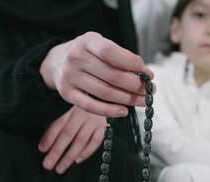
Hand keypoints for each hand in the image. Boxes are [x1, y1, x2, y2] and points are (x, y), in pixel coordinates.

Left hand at [38, 106, 106, 173]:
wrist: (102, 93)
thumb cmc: (78, 100)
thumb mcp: (65, 103)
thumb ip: (55, 117)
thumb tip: (44, 133)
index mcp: (69, 105)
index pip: (57, 124)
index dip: (49, 137)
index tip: (41, 150)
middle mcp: (81, 112)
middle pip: (68, 134)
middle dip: (56, 151)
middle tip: (47, 165)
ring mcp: (94, 120)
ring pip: (80, 141)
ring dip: (69, 156)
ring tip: (60, 168)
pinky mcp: (104, 126)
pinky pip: (95, 142)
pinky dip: (87, 152)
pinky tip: (77, 160)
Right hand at [40, 32, 154, 117]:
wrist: (57, 62)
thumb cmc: (89, 54)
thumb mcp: (101, 46)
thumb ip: (121, 57)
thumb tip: (146, 74)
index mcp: (87, 41)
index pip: (110, 52)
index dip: (132, 63)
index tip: (148, 73)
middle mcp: (76, 57)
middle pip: (112, 76)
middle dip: (136, 85)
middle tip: (151, 90)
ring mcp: (70, 76)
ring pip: (105, 92)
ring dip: (129, 99)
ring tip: (144, 101)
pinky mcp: (67, 94)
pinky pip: (91, 106)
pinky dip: (109, 111)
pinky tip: (124, 111)